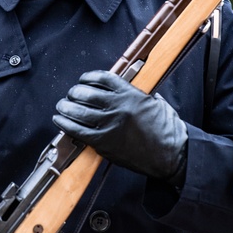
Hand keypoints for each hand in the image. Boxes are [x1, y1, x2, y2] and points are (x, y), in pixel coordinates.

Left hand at [54, 70, 187, 182]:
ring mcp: (111, 125)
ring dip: (66, 107)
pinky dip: (65, 125)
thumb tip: (123, 89)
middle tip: (71, 94)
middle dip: (74, 92)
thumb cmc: (167, 130)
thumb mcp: (155, 103)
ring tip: (62, 106)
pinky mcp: (105, 143)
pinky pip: (78, 131)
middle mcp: (119, 107)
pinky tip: (60, 121)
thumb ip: (138, 94)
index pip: (102, 78)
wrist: (172, 155)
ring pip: (79, 111)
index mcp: (131, 94)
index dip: (88, 77)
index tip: (83, 80)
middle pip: (86, 93)